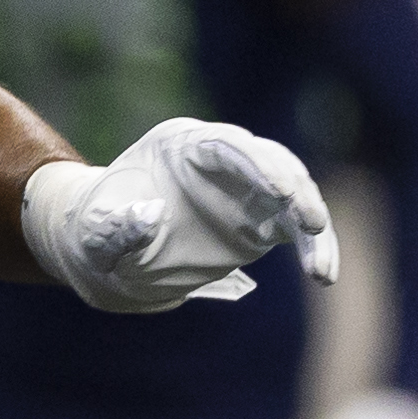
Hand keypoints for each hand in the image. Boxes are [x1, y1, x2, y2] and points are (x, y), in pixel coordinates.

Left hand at [22, 119, 336, 316]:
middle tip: (307, 222)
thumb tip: (149, 217)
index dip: (257, 165)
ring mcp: (245, 188)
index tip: (281, 190)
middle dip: (294, 191)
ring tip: (319, 268)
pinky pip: (295, 229)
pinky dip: (312, 248)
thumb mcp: (94, 233)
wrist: (110, 251)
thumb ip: (117, 227)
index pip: (228, 145)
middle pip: (271, 162)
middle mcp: (223, 159)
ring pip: (293, 196)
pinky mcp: (259, 221)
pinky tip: (322, 274)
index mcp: (183, 144)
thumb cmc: (98, 232)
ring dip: (311, 228)